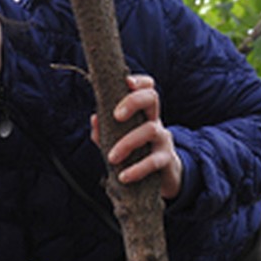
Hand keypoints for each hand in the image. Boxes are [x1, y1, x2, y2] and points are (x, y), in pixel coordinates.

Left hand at [91, 74, 182, 200]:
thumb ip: (105, 131)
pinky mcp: (166, 160)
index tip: (126, 82)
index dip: (139, 81)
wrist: (161, 180)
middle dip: (133, 101)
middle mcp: (156, 121)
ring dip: (128, 143)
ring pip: (150, 129)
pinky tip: (123, 176)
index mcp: (143, 114)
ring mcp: (163, 139)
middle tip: (116, 116)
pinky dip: (137, 169)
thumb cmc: (136, 155)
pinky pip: (153, 161)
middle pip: (152, 97)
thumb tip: (94, 119)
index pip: (147, 88)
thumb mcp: (119, 141)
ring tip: (111, 158)